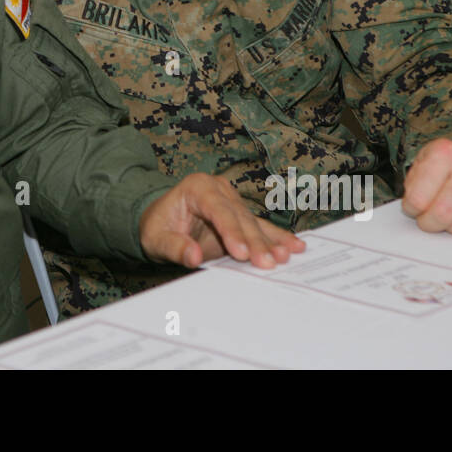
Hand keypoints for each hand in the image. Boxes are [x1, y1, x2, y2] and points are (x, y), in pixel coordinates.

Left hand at [139, 173, 305, 268]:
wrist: (161, 220)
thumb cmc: (158, 227)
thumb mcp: (157, 239)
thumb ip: (174, 247)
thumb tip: (192, 256)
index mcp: (197, 187)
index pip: (217, 210)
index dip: (231, 231)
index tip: (241, 253)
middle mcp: (218, 189)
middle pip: (240, 218)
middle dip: (255, 242)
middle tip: (268, 263)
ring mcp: (232, 200)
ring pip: (253, 223)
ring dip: (271, 241)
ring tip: (287, 255)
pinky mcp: (241, 215)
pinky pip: (260, 227)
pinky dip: (276, 238)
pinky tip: (294, 246)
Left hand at [401, 138, 451, 234]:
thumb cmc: (446, 164)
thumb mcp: (421, 163)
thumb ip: (412, 186)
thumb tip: (413, 213)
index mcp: (445, 153)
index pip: (419, 198)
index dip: (412, 209)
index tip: (413, 207)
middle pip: (445, 213)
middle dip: (431, 224)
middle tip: (428, 220)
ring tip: (449, 220)